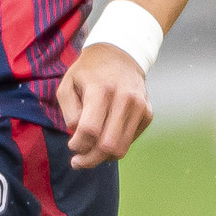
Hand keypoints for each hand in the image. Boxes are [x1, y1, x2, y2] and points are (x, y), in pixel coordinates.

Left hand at [57, 40, 152, 169]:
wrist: (121, 54)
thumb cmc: (89, 71)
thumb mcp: (68, 84)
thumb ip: (69, 112)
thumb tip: (78, 135)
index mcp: (101, 90)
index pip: (90, 130)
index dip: (78, 145)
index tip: (71, 146)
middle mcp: (124, 98)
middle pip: (108, 145)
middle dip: (90, 159)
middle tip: (78, 161)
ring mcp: (140, 106)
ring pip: (121, 148)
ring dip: (103, 157)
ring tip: (90, 154)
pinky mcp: (148, 113)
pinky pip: (130, 141)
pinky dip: (116, 145)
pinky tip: (105, 136)